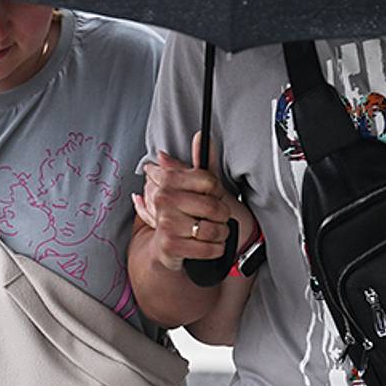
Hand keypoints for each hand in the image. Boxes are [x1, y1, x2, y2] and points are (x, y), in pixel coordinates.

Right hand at [140, 136, 232, 271]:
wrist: (169, 248)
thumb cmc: (187, 215)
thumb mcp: (197, 187)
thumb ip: (202, 162)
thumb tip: (201, 136)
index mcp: (170, 180)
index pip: (210, 181)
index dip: (217, 192)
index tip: (212, 197)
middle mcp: (164, 199)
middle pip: (213, 206)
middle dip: (221, 216)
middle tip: (215, 217)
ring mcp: (166, 223)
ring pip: (212, 229)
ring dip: (220, 234)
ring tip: (213, 232)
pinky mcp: (170, 246)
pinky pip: (208, 248)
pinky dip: (216, 249)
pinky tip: (210, 245)